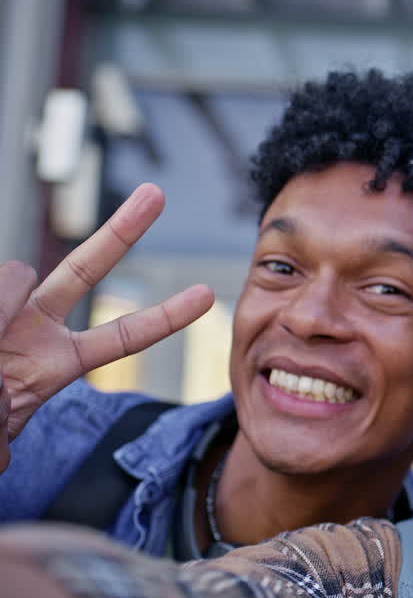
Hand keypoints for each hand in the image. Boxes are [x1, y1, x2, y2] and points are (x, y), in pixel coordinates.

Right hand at [0, 184, 213, 447]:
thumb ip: (4, 403)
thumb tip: (0, 340)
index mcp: (56, 363)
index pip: (122, 336)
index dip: (165, 316)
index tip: (207, 296)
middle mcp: (34, 325)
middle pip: (85, 268)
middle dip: (122, 230)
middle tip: (156, 194)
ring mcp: (3, 307)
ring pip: (14, 274)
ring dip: (0, 310)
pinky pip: (0, 284)